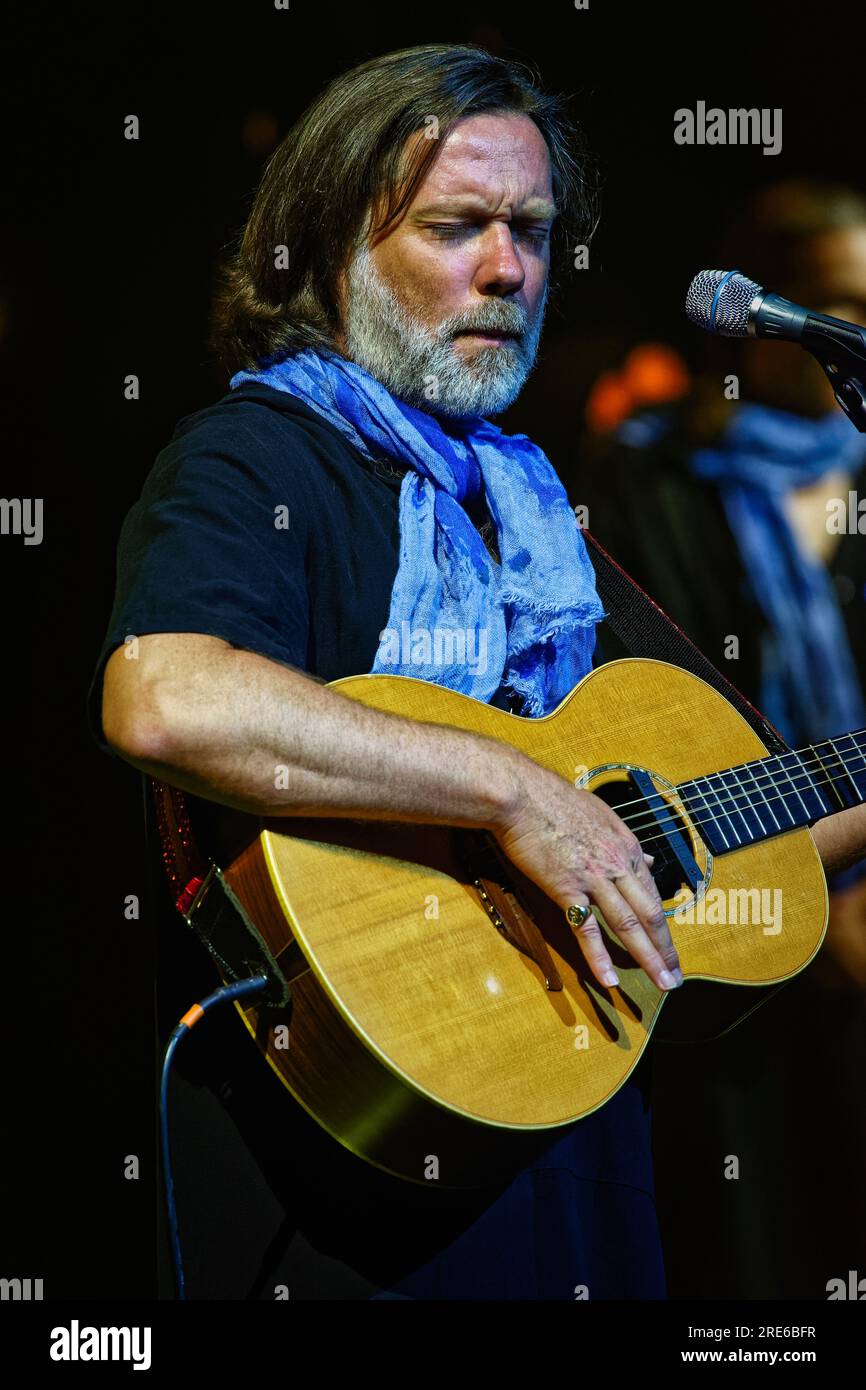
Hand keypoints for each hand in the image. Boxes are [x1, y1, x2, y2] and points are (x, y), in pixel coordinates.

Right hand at [491, 757, 682, 992]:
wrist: (520, 794)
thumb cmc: (552, 800)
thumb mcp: (600, 814)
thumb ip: (624, 841)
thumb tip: (647, 857)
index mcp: (626, 846)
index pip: (652, 894)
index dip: (662, 925)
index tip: (668, 947)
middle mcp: (617, 863)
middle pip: (650, 914)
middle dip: (665, 949)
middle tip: (675, 977)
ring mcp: (594, 876)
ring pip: (628, 924)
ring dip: (648, 957)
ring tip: (662, 982)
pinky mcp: (566, 887)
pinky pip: (586, 928)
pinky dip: (600, 956)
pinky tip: (610, 979)